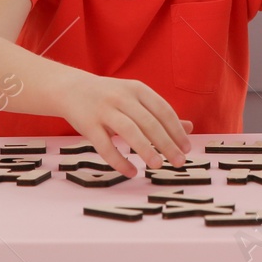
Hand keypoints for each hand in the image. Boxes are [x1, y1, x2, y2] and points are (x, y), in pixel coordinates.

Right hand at [58, 71, 192, 175]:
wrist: (71, 89)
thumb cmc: (110, 97)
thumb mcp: (136, 99)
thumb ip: (160, 113)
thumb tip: (189, 129)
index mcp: (137, 89)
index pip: (163, 110)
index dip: (177, 130)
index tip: (187, 148)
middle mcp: (122, 97)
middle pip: (149, 122)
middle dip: (166, 143)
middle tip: (180, 162)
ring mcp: (104, 110)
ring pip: (129, 131)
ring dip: (146, 150)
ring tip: (159, 166)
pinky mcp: (88, 125)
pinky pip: (105, 146)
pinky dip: (119, 161)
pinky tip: (131, 172)